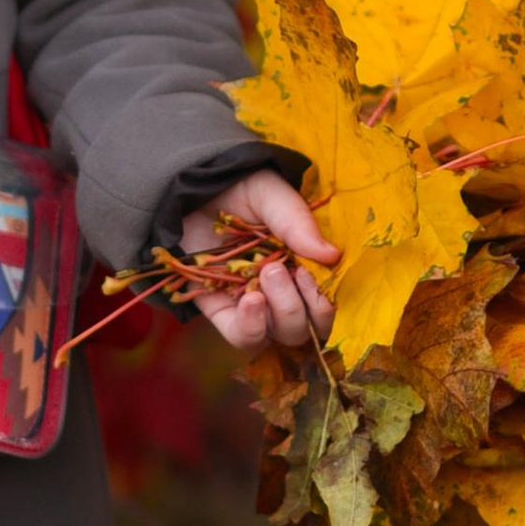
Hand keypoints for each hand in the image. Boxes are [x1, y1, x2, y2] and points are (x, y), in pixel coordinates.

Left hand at [180, 169, 335, 350]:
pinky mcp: (223, 312)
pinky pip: (243, 336)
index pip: (328, 302)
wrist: (191, 189)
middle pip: (307, 326)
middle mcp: (285, 292)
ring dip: (282, 310)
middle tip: (285, 271)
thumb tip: (332, 256)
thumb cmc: (239, 190)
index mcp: (305, 266)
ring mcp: (254, 305)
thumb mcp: (271, 196)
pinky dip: (251, 325)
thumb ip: (298, 223)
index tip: (313, 271)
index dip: (326, 298)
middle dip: (303, 306)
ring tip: (267, 274)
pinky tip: (250, 300)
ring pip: (281, 333)